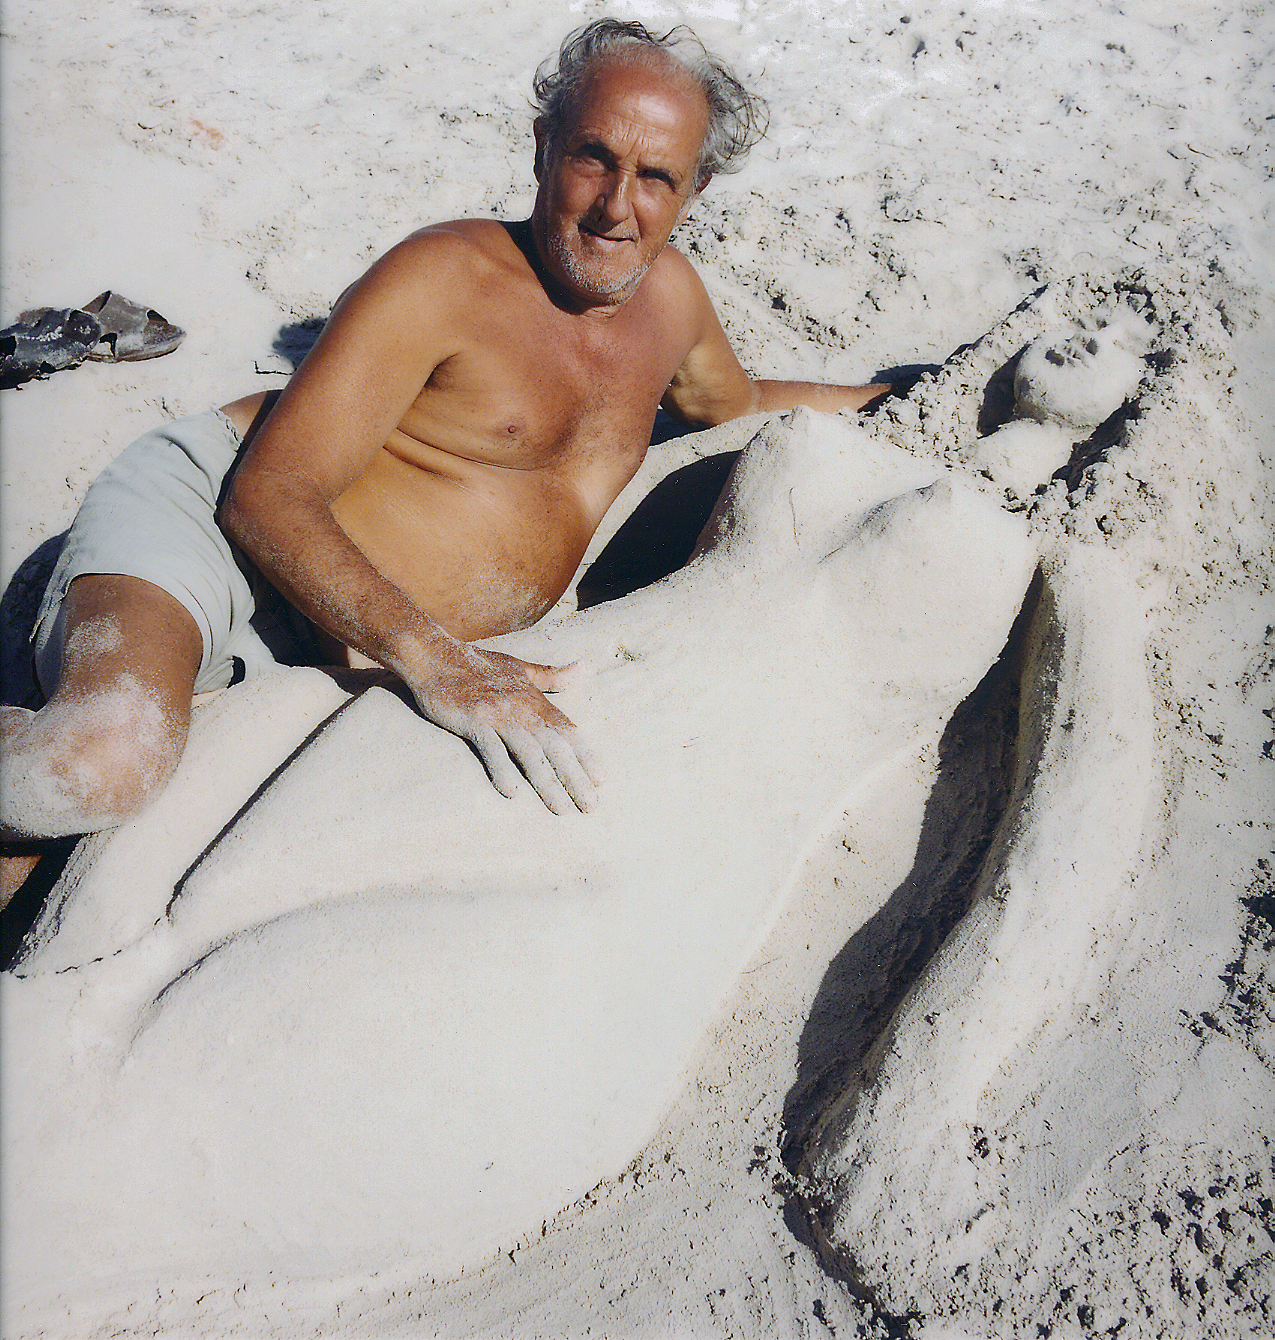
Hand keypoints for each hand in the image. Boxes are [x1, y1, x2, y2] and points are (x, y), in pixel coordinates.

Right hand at [406, 641, 604, 814]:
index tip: (600, 781)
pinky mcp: (473, 719)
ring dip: (548, 783)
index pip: (568, 731)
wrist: (435, 655)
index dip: (586, 756)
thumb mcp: (521, 668)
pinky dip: (502, 769)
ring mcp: (498, 713)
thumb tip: (582, 668)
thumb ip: (551, 675)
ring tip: (561, 809)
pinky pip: (491, 748)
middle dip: (575, 778)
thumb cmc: (478, 664)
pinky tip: (512, 794)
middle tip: (590, 806)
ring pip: (530, 752)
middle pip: (556, 747)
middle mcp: (522, 707)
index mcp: (534, 698)